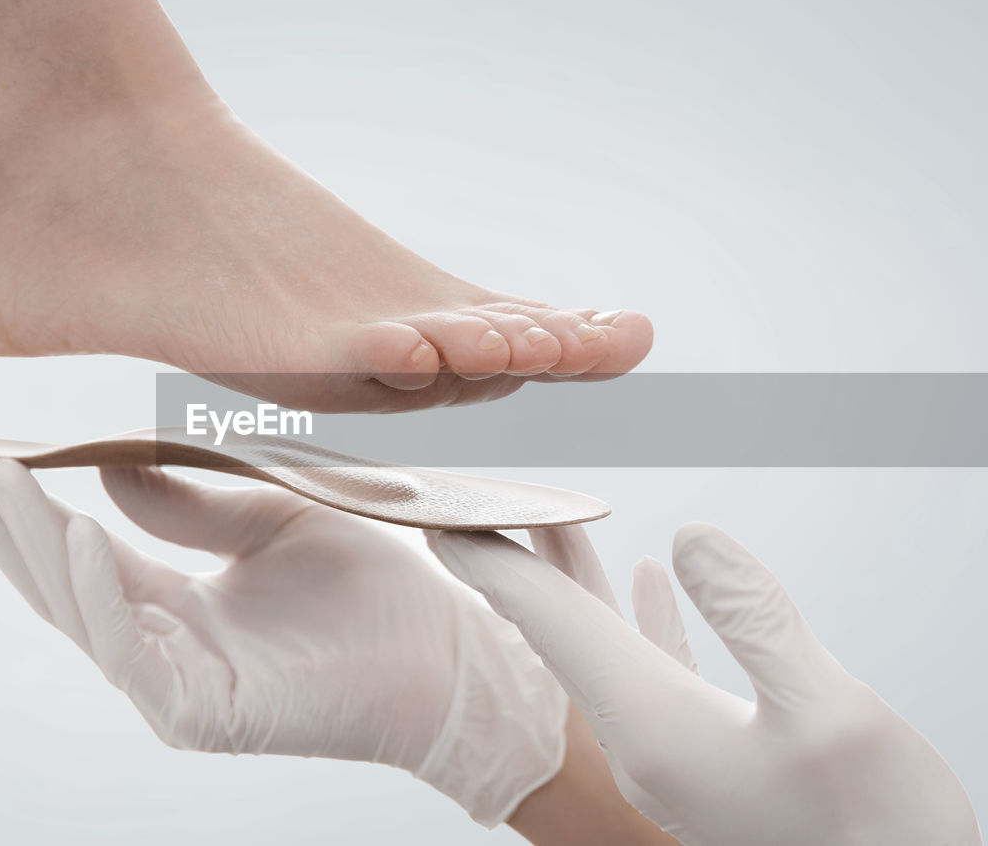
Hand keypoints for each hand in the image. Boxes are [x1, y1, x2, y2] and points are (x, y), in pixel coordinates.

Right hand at [0, 458, 566, 825]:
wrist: (449, 645)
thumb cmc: (373, 583)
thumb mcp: (270, 518)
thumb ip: (189, 504)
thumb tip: (108, 465)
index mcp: (175, 605)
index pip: (76, 549)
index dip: (23, 505)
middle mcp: (163, 648)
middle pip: (56, 583)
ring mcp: (177, 688)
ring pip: (81, 615)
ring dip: (34, 545)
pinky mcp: (205, 716)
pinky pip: (135, 653)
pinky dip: (100, 593)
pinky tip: (78, 535)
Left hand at [429, 522, 980, 845]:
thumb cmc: (878, 833)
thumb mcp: (829, 715)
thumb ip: (755, 622)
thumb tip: (687, 537)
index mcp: (652, 723)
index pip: (550, 625)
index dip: (495, 563)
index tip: (443, 518)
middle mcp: (642, 739)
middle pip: (559, 632)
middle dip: (517, 564)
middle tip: (475, 507)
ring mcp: (669, 752)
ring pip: (601, 645)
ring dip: (573, 581)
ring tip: (550, 523)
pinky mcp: (704, 756)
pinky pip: (649, 668)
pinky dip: (639, 617)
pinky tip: (648, 580)